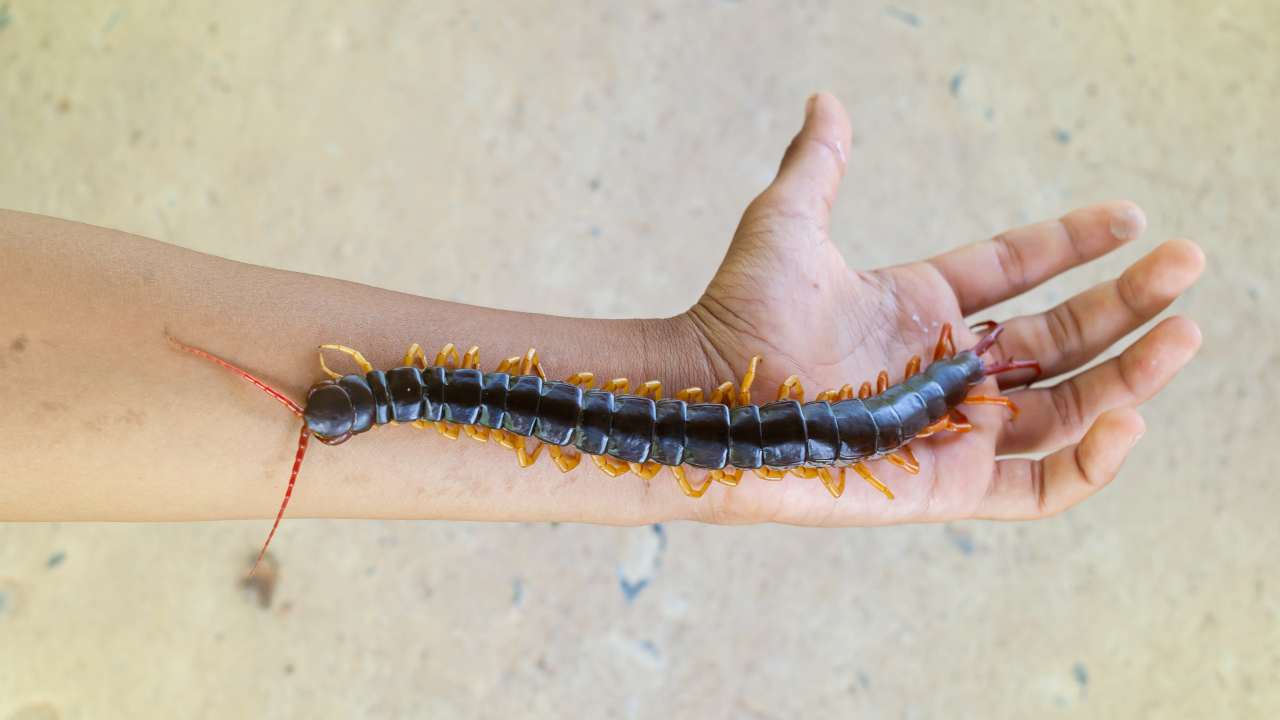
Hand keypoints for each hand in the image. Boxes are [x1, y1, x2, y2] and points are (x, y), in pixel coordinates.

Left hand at [675, 93, 1203, 525]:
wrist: (709, 396)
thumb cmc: (741, 314)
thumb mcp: (787, 224)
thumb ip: (819, 165)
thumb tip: (826, 100)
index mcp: (922, 307)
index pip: (1019, 271)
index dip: (1075, 243)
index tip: (1131, 218)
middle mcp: (945, 368)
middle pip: (1061, 338)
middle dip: (1128, 305)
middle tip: (1189, 264)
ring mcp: (951, 429)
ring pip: (1065, 409)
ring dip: (1130, 376)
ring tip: (1184, 333)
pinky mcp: (947, 487)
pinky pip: (1037, 487)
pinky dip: (1090, 465)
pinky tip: (1128, 419)